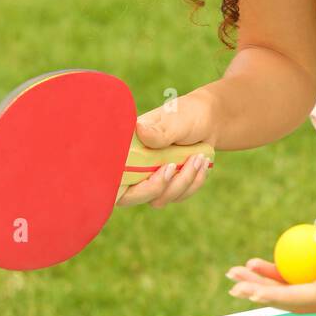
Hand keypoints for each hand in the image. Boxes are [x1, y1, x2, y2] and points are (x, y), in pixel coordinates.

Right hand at [116, 88, 216, 208]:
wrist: (209, 122)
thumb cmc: (186, 115)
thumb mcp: (174, 120)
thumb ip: (159, 131)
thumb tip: (139, 129)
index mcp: (125, 149)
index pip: (106, 175)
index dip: (110, 186)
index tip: (141, 174)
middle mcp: (133, 168)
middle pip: (128, 198)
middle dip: (155, 187)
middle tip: (173, 167)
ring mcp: (150, 180)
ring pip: (158, 200)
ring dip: (182, 182)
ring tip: (198, 157)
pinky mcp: (169, 188)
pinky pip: (178, 197)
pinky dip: (194, 182)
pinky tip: (203, 162)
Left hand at [226, 192, 315, 313]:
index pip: (308, 297)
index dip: (275, 294)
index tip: (248, 289)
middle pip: (298, 300)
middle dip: (263, 293)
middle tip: (232, 281)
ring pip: (298, 294)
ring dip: (268, 285)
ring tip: (238, 273)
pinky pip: (304, 281)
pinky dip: (282, 275)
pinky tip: (259, 266)